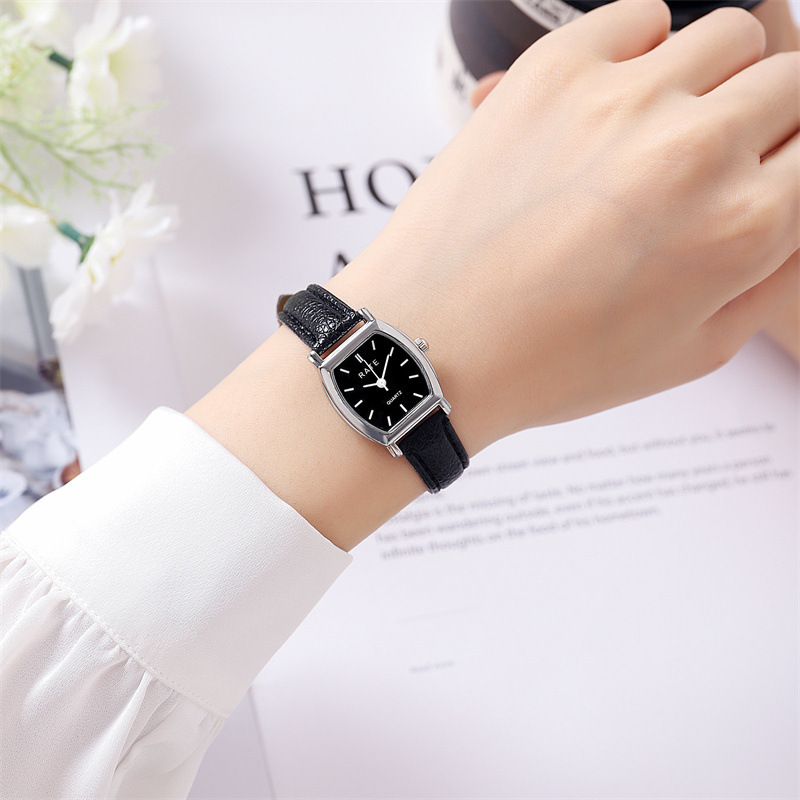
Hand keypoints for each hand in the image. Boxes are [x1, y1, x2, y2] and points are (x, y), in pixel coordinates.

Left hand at [470, 0, 799, 364]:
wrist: (435, 342)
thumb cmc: (551, 363)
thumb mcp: (692, 352)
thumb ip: (773, 272)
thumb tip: (796, 203)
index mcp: (746, 227)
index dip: (788, 164)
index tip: (762, 172)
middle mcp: (698, 149)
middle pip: (788, 81)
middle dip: (764, 119)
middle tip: (710, 159)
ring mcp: (623, 98)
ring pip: (728, 36)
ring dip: (712, 78)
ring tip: (662, 129)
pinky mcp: (554, 71)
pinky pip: (640, 15)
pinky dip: (644, 47)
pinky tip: (613, 101)